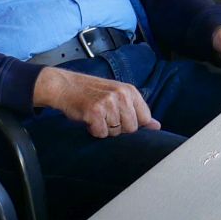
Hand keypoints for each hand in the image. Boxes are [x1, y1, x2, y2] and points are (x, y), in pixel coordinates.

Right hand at [35, 67, 160, 137]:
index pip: (145, 118)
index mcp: (130, 91)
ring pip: (116, 132)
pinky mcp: (95, 112)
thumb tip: (156, 126)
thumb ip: (136, 110)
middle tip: (106, 117)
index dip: (132, 123)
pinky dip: (94, 130)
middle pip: (131, 128)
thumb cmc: (91, 92)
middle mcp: (122, 95)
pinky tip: (89, 119)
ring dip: (105, 129)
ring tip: (96, 116)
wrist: (64, 86)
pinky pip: (101, 133)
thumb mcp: (118, 95)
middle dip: (118, 128)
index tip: (120, 118)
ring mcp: (108, 103)